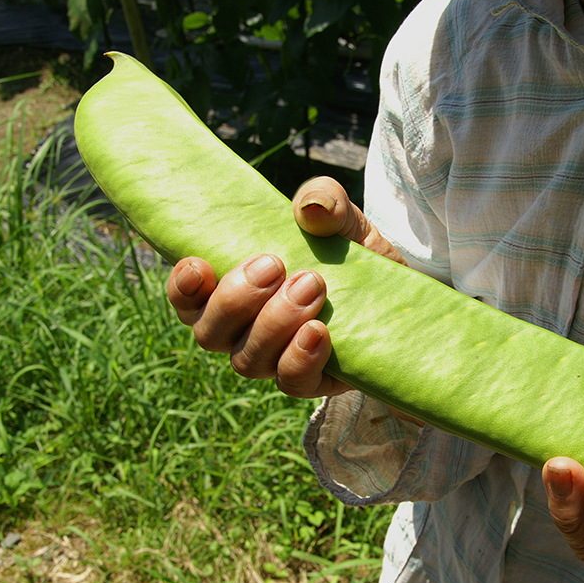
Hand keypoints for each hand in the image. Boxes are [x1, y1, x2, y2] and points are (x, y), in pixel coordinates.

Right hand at [166, 176, 404, 398]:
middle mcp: (244, 330)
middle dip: (235, 298)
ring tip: (311, 285)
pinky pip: (290, 382)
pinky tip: (319, 331)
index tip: (200, 264)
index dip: (183, 288)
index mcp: (235, 289)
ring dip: (273, 322)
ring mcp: (275, 358)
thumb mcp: (343, 218)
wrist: (400, 295)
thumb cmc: (353, 254)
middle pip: (209, 333)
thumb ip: (324, 199)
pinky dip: (299, 358)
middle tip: (275, 265)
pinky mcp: (312, 379)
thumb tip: (311, 207)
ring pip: (246, 360)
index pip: (188, 299)